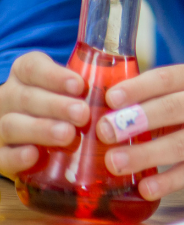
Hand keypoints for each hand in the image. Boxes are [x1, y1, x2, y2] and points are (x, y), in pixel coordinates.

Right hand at [0, 52, 87, 179]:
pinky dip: (16, 157)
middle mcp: (9, 98)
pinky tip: (34, 155)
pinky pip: (2, 156)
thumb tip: (129, 88)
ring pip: (12, 125)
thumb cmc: (62, 104)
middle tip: (83, 114)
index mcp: (25, 75)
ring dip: (41, 129)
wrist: (31, 136)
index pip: (32, 67)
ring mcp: (1, 126)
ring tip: (68, 135)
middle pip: (27, 97)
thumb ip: (88, 85)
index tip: (79, 85)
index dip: (54, 75)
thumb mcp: (69, 88)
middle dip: (56, 106)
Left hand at [94, 64, 183, 200]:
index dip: (139, 87)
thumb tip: (105, 111)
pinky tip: (146, 187)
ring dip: (145, 154)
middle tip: (104, 131)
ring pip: (180, 143)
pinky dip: (168, 181)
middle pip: (172, 109)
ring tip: (114, 163)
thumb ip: (161, 97)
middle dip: (136, 120)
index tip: (111, 98)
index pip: (167, 78)